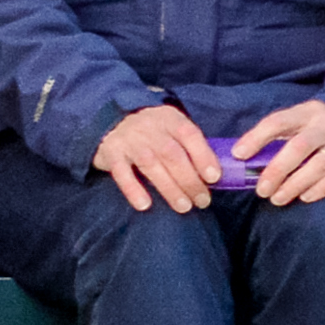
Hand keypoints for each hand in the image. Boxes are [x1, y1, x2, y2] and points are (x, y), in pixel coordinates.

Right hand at [96, 98, 222, 216]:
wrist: (110, 119)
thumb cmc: (151, 131)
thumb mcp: (170, 128)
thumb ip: (188, 146)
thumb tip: (212, 176)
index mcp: (168, 118)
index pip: (189, 134)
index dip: (203, 156)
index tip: (214, 177)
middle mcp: (148, 126)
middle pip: (171, 153)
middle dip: (190, 179)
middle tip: (202, 200)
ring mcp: (128, 139)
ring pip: (150, 164)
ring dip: (169, 188)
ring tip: (184, 207)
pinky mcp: (111, 152)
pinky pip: (121, 173)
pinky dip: (133, 189)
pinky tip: (144, 205)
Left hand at [236, 97, 324, 204]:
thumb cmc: (324, 128)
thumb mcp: (305, 122)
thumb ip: (282, 136)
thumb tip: (246, 157)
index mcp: (307, 112)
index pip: (277, 122)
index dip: (256, 137)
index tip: (239, 154)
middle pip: (298, 147)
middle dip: (277, 170)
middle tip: (261, 190)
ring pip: (318, 165)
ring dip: (295, 185)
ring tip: (278, 198)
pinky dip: (320, 189)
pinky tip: (304, 197)